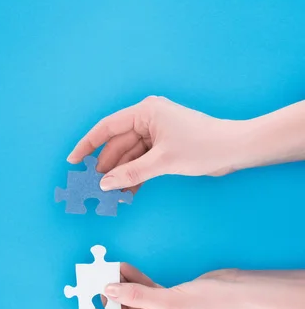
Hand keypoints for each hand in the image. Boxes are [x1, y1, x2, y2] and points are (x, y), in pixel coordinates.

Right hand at [68, 96, 239, 190]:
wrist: (235, 149)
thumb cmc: (204, 146)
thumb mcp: (164, 161)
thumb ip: (132, 172)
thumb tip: (106, 183)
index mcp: (145, 112)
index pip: (107, 128)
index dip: (87, 145)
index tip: (73, 161)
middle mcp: (148, 119)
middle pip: (118, 144)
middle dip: (107, 166)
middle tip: (92, 188)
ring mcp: (156, 133)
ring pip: (130, 156)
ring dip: (121, 175)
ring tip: (110, 195)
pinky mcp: (164, 147)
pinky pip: (142, 161)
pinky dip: (135, 176)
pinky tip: (127, 192)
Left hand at [89, 264, 244, 308]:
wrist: (241, 291)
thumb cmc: (211, 306)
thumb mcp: (169, 302)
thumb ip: (137, 295)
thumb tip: (108, 289)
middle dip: (114, 302)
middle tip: (98, 284)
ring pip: (137, 305)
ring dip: (124, 288)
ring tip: (109, 271)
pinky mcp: (172, 303)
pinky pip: (147, 293)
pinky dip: (137, 282)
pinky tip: (124, 269)